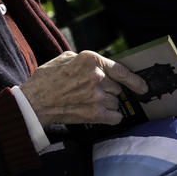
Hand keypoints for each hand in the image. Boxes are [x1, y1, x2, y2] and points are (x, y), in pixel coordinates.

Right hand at [19, 51, 147, 126]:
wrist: (33, 102)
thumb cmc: (47, 79)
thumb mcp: (65, 58)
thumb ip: (86, 60)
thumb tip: (102, 66)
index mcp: (91, 59)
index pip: (121, 70)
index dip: (135, 80)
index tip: (143, 87)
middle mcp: (97, 76)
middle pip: (118, 88)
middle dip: (109, 91)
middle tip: (92, 94)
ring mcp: (97, 96)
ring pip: (116, 102)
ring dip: (107, 104)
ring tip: (89, 103)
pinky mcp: (95, 114)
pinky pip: (115, 117)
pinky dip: (110, 117)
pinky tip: (99, 114)